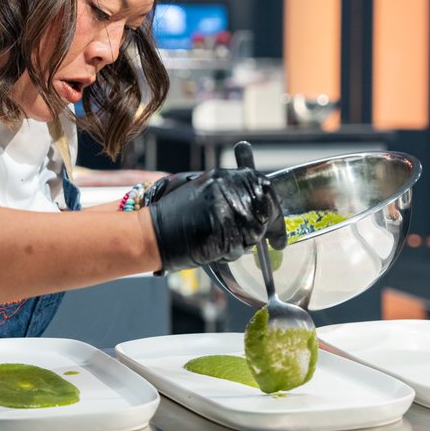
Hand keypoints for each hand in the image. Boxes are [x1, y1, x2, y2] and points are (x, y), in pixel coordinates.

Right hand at [147, 169, 286, 272]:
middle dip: (266, 229)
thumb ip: (231, 192)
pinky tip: (213, 247)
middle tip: (271, 242)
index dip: (275, 208)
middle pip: (264, 211)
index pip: (264, 187)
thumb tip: (260, 203)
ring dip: (244, 243)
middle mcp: (226, 189)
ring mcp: (224, 211)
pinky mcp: (221, 232)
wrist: (150, 233)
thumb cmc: (175, 216)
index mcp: (223, 177)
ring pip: (254, 233)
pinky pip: (239, 249)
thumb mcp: (203, 191)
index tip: (279, 226)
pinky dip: (230, 253)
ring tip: (221, 240)